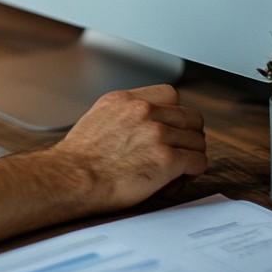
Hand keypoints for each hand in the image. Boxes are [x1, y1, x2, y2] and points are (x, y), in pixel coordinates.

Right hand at [51, 84, 206, 212]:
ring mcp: (157, 133)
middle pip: (190, 116)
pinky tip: (181, 176)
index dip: (176, 113)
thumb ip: (124, 113)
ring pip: (197, 140)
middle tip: (183, 148)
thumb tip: (141, 123)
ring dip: (192, 154)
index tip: (173, 126)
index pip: (170, 94)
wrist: (73, 177)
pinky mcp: (166, 159)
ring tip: (181, 166)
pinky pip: (198, 161)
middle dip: (189, 134)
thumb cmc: (80, 157)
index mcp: (126, 99)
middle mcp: (143, 111)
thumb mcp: (99, 117)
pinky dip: (194, 170)